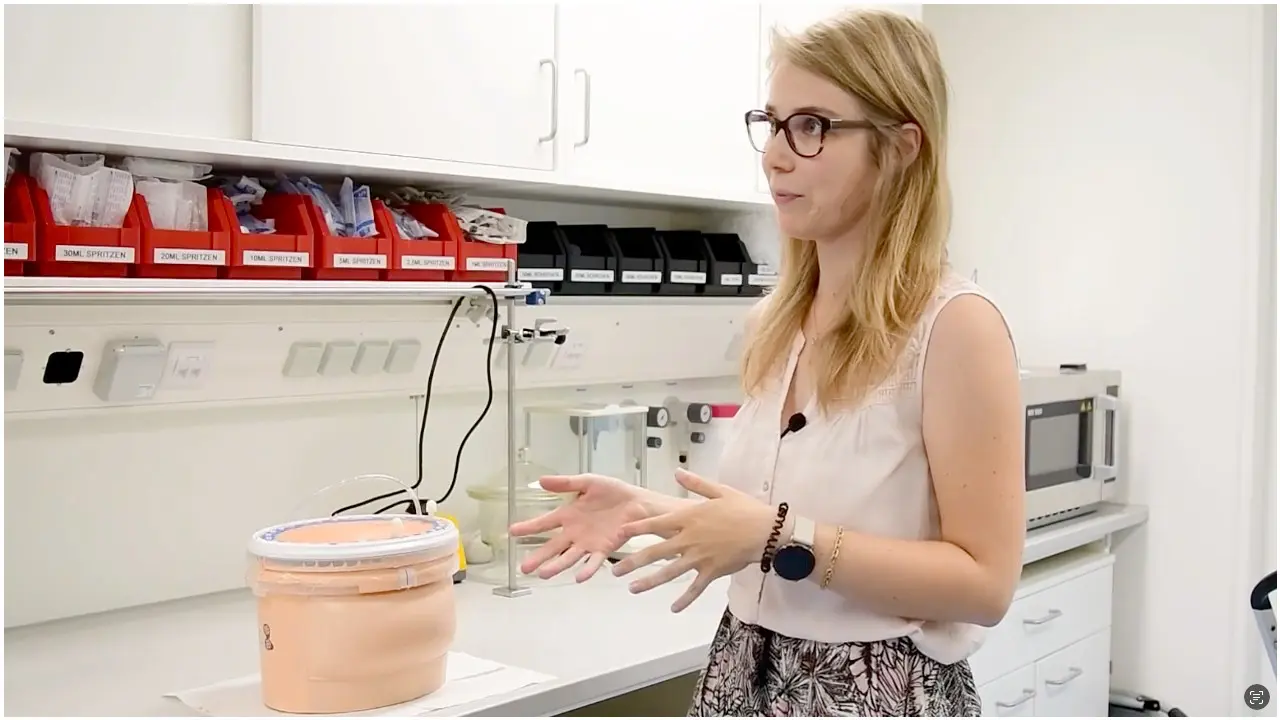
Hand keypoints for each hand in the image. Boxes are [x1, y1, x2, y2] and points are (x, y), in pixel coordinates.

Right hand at [508, 473, 648, 582]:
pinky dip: (587, 569)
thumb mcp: (588, 482)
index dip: (529, 527)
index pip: (544, 523)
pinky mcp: (604, 549)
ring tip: (544, 574)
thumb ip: (566, 483)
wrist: (638, 502)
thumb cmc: (614, 492)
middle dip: (538, 557)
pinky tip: (579, 577)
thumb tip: (541, 480)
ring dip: (556, 566)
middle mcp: (575, 532)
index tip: (512, 532)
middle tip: (524, 568)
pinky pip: (594, 561)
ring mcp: (588, 543)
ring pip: (569, 557)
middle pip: (552, 547)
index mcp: (569, 515)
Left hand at [611, 469, 774, 612]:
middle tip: (614, 571)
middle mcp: (689, 539)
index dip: (636, 529)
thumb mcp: (719, 490)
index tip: (620, 534)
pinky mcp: (712, 571)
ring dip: (649, 582)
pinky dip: (684, 599)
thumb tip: (677, 471)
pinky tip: (673, 608)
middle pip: (655, 552)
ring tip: (632, 589)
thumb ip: (695, 483)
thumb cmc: (744, 508)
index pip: (655, 524)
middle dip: (632, 562)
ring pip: (669, 572)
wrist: (766, 530)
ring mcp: (699, 557)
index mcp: (688, 518)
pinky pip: (695, 588)